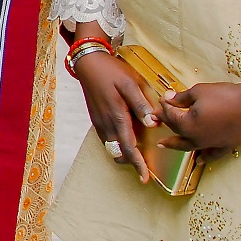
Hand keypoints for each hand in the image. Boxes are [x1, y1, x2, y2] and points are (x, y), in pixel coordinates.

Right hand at [74, 50, 156, 182]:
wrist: (88, 63)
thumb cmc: (111, 71)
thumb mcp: (129, 83)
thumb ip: (140, 104)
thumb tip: (152, 124)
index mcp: (117, 116)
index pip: (129, 147)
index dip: (138, 164)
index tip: (145, 178)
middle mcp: (106, 123)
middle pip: (119, 152)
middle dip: (131, 161)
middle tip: (146, 164)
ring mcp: (99, 122)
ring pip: (112, 147)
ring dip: (124, 152)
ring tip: (138, 152)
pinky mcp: (95, 118)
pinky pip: (107, 139)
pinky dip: (117, 144)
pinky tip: (126, 136)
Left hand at [158, 77, 240, 153]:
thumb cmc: (225, 95)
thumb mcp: (198, 92)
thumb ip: (181, 98)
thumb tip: (167, 98)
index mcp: (187, 126)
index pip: (170, 116)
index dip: (164, 107)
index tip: (161, 99)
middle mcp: (197, 139)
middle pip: (177, 131)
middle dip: (166, 123)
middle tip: (157, 118)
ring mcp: (211, 144)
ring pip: (189, 146)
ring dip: (175, 145)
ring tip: (164, 144)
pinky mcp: (226, 146)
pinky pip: (212, 155)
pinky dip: (205, 158)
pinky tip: (199, 161)